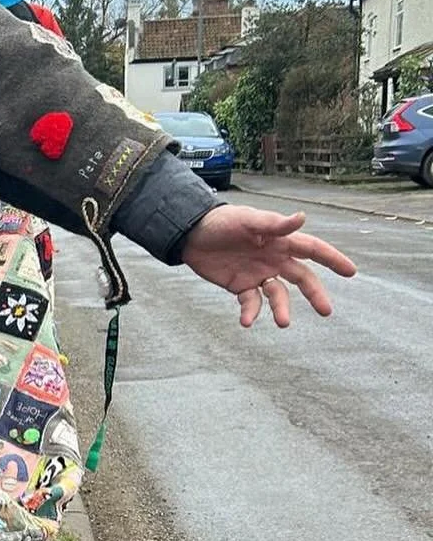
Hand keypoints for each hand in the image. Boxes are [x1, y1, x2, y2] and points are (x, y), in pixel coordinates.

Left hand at [180, 205, 355, 326]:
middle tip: (326, 311)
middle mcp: (274, 258)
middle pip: (302, 278)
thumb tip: (302, 218)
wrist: (191, 234)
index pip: (313, 249)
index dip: (332, 259)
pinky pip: (251, 303)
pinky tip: (246, 321)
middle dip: (315, 293)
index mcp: (280, 240)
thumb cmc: (222, 221)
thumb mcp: (247, 220)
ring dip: (282, 308)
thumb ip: (274, 224)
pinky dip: (251, 313)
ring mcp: (259, 274)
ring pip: (278, 295)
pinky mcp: (241, 286)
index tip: (350, 271)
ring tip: (283, 323)